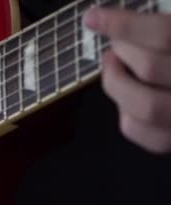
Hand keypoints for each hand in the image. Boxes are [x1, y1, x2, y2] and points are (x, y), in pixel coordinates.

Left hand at [84, 7, 170, 153]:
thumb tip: (121, 25)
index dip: (123, 25)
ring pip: (145, 105)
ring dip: (117, 82)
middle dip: (122, 52)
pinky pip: (142, 132)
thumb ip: (160, 30)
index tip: (93, 18)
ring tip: (116, 67)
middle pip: (150, 68)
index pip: (164, 35)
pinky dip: (124, 113)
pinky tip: (128, 97)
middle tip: (117, 45)